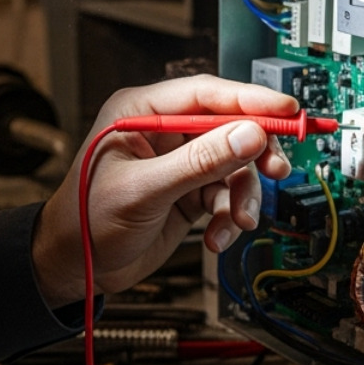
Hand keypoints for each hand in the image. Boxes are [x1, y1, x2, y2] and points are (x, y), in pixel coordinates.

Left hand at [32, 76, 295, 306]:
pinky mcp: (188, 192)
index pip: (206, 94)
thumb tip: (248, 135)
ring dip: (241, 196)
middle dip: (254, 153)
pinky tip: (217, 237)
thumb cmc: (87, 222)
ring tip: (238, 221)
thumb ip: (199, 162)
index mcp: (142, 112)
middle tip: (276, 169)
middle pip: (229, 127)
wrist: (76, 270)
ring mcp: (179, 163)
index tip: (288, 111)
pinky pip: (225, 196)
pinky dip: (228, 218)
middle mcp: (164, 133)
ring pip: (233, 166)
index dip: (251, 101)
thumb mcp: (144, 190)